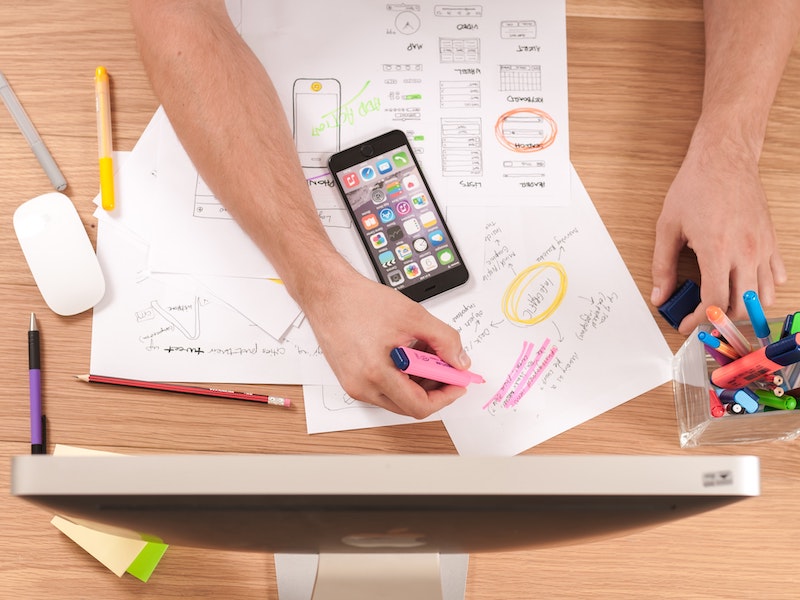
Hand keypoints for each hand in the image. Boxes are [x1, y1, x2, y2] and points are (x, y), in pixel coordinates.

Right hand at [300, 265, 470, 418]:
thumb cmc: (359, 301)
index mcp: (376, 374)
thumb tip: (459, 361)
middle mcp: (362, 387)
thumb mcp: (413, 316)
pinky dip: (401, 376)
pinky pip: (383, 388)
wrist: (327, 293)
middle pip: (409, 406)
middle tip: (446, 367)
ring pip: (397, 398)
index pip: (419, 406)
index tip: (458, 383)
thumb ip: (444, 340)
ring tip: (424, 352)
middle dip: (434, 388)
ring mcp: (354, 385)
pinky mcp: (350, 379)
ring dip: (418, 381)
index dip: (445, 396)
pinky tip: (407, 353)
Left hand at [651, 132, 785, 333]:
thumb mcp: (668, 227)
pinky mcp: (771, 240)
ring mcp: (762, 247)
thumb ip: (663, 266)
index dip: (698, 320)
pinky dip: (763, 289)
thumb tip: (660, 295)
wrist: (725, 159)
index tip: (686, 324)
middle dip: (719, 319)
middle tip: (701, 317)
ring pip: (763, 296)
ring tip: (722, 305)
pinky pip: (776, 276)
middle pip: (741, 307)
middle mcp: (745, 252)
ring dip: (743, 308)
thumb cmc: (695, 187)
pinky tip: (744, 285)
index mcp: (717, 250)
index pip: (714, 302)